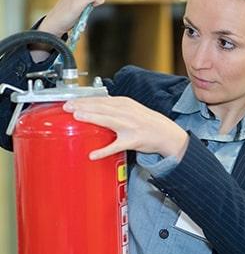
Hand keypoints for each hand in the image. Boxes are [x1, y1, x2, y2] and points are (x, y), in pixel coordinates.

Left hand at [63, 96, 188, 160]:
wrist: (167, 134)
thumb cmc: (149, 123)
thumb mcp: (132, 110)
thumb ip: (114, 109)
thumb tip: (94, 110)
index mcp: (126, 104)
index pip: (101, 99)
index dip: (85, 100)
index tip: (70, 101)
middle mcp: (128, 112)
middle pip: (102, 107)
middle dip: (84, 106)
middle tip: (67, 107)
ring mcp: (131, 126)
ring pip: (108, 120)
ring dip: (92, 118)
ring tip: (77, 117)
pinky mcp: (133, 140)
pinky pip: (117, 146)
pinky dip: (104, 150)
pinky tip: (93, 154)